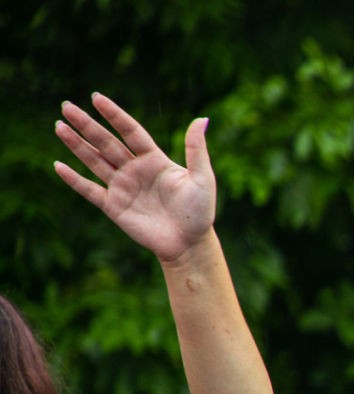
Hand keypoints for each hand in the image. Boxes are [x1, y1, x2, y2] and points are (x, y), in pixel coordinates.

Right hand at [55, 93, 213, 262]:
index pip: (130, 131)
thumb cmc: (200, 211)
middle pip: (106, 142)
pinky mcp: (114, 206)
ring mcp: (123, 187)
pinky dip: (74, 179)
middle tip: (67, 106)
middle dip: (87, 125)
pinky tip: (58, 165)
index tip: (96, 98)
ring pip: (94, 161)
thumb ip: (196, 149)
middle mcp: (135, 170)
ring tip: (60, 126)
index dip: (114, 115)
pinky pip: (90, 190)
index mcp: (154, 160)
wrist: (190, 243)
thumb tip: (202, 118)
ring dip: (77, 145)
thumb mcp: (202, 178)